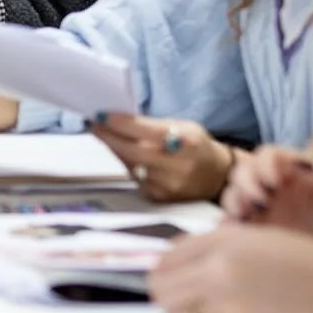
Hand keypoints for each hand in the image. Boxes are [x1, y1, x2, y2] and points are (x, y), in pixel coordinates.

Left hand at [88, 112, 233, 201]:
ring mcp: (168, 184)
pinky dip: (126, 163)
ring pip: (130, 164)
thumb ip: (153, 124)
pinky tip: (122, 153)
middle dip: (109, 136)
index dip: (120, 123)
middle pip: (133, 150)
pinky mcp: (160, 197)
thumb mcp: (183, 126)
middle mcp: (177, 166)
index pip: (145, 130)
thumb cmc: (197, 145)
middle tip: (94, 124)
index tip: (102, 114)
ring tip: (104, 134)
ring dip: (114, 148)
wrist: (217, 177)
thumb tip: (118, 118)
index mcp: (186, 141)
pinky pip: (135, 177)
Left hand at [149, 224, 312, 312]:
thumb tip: (180, 261)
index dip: (167, 268)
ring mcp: (226, 303)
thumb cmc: (311, 266)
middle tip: (182, 301)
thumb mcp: (259, 239)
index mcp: (224, 240)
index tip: (173, 278)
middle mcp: (218, 268)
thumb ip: (217, 246)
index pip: (168, 256)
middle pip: (160, 286)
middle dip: (167, 294)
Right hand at [222, 145, 312, 250]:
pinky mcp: (261, 242)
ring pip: (234, 198)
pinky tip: (236, 238)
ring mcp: (268, 217)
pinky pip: (234, 232)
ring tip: (244, 219)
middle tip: (258, 201)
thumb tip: (310, 167)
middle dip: (245, 182)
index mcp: (300, 175)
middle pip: (244, 173)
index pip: (269, 156)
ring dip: (232, 203)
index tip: (275, 180)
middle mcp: (279, 193)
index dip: (265, 163)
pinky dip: (228, 231)